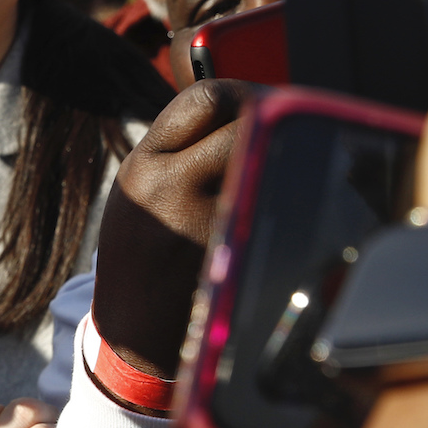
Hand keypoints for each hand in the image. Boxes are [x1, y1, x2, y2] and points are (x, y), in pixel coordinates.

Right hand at [89, 79, 257, 376]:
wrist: (138, 334)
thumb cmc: (144, 255)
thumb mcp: (138, 191)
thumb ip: (180, 148)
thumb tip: (249, 104)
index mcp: (144, 169)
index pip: (206, 100)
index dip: (242, 93)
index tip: (258, 102)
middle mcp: (175, 191)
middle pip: (249, 123)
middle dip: (273, 119)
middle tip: (284, 127)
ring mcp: (212, 223)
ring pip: (271, 160)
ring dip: (285, 154)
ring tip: (281, 165)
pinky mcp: (242, 251)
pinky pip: (281, 202)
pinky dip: (289, 194)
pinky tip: (281, 203)